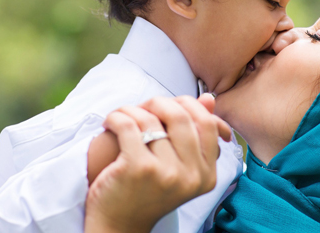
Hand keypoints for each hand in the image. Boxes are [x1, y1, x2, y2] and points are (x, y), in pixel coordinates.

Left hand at [84, 94, 231, 232]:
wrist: (118, 225)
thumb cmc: (147, 192)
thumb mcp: (178, 167)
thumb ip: (195, 133)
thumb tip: (208, 99)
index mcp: (206, 175)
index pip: (207, 124)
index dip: (187, 106)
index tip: (166, 107)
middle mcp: (191, 176)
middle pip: (180, 116)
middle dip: (157, 103)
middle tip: (141, 108)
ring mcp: (165, 173)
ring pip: (150, 118)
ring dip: (131, 110)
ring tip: (122, 115)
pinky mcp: (138, 168)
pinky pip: (128, 125)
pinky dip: (116, 117)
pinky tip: (110, 122)